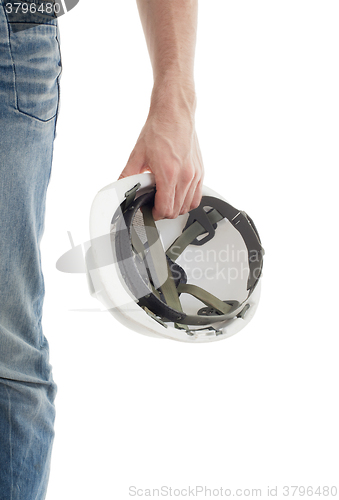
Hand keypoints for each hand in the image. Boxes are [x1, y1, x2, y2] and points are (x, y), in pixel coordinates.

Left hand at [118, 100, 203, 220]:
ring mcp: (195, 174)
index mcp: (168, 173)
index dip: (155, 214)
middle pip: (177, 210)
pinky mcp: (200, 171)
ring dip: (176, 208)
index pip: (165, 208)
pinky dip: (188, 200)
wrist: (174, 113)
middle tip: (155, 206)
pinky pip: (197, 196)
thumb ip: (127, 175)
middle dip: (164, 212)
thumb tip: (120, 187)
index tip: (149, 210)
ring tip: (166, 200)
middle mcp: (185, 175)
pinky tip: (178, 195)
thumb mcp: (137, 154)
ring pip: (189, 206)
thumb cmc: (159, 130)